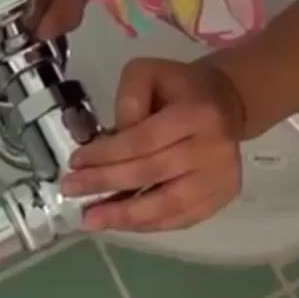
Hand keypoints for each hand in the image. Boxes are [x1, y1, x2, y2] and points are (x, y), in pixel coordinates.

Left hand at [63, 58, 244, 231]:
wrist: (227, 103)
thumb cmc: (181, 88)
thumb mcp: (150, 73)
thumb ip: (129, 99)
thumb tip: (114, 141)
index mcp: (197, 114)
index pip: (144, 140)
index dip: (107, 154)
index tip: (75, 163)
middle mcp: (214, 149)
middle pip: (152, 173)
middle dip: (107, 184)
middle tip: (71, 191)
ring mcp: (221, 178)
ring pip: (168, 205)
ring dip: (125, 216)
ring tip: (92, 220)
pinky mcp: (222, 197)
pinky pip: (180, 219)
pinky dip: (147, 224)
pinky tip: (120, 223)